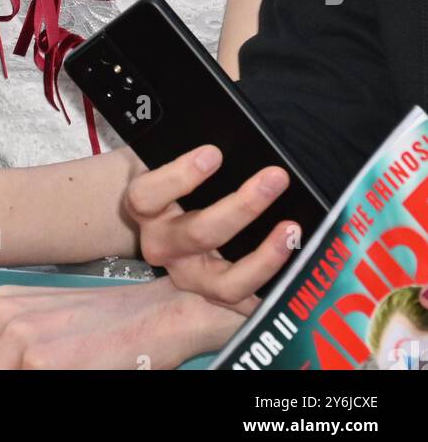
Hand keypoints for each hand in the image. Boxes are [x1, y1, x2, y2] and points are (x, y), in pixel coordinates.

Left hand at [0, 276, 242, 370]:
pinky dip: (28, 390)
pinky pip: (19, 387)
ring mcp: (24, 342)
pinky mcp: (47, 362)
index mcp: (0, 307)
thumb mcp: (46, 328)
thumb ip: (5, 352)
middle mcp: (5, 319)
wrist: (159, 314)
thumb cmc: (108, 326)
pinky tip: (62, 377)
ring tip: (43, 375)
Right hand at [127, 145, 298, 312]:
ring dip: (265, 258)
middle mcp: (162, 246)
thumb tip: (232, 138)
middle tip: (275, 178)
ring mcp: (189, 275)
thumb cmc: (170, 180)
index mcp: (144, 208)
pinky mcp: (213, 294)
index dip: (181, 176)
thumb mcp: (166, 159)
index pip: (149, 196)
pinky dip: (273, 290)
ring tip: (292, 230)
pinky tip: (296, 272)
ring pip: (226, 283)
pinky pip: (247, 303)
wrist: (157, 218)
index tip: (213, 153)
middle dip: (242, 206)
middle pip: (199, 234)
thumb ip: (191, 153)